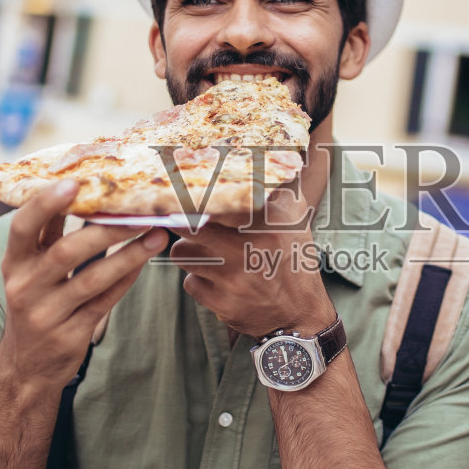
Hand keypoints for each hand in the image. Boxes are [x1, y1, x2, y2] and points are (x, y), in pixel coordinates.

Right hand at [0, 182, 168, 399]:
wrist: (26, 367)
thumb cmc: (35, 302)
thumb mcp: (29, 269)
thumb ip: (49, 234)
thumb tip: (80, 188)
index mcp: (14, 263)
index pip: (22, 227)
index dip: (45, 204)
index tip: (73, 182)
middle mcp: (25, 287)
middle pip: (66, 252)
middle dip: (106, 229)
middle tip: (140, 210)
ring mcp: (47, 314)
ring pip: (92, 279)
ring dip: (128, 254)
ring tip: (156, 234)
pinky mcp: (70, 335)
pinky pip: (104, 302)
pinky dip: (125, 279)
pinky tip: (144, 262)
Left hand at [168, 187, 334, 338]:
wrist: (300, 315)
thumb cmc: (293, 259)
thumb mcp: (295, 219)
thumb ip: (280, 187)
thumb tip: (277, 153)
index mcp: (270, 220)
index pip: (217, 199)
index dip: (189, 194)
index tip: (175, 188)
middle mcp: (251, 246)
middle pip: (188, 224)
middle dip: (174, 219)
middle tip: (167, 215)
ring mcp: (235, 277)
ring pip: (182, 253)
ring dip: (188, 252)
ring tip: (203, 253)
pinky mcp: (223, 303)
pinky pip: (189, 282)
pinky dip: (198, 282)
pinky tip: (215, 281)